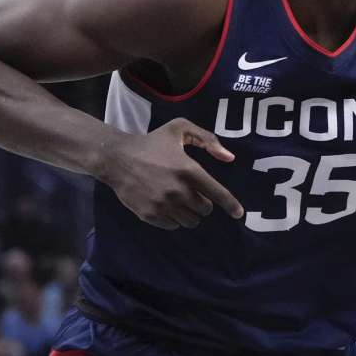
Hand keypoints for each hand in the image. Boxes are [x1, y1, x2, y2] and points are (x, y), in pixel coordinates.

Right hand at [98, 118, 244, 229]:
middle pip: (204, 210)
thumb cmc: (151, 142)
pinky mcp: (149, 215)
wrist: (116, 157)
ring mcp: (163, 205)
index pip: (218, 193)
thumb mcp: (179, 129)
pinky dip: (174, 219)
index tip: (239, 214)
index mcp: (189, 170)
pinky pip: (172, 226)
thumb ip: (207, 139)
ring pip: (190, 221)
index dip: (231, 205)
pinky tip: (167, 206)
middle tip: (192, 193)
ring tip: (179, 200)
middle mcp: (178, 191)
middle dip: (202, 203)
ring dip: (190, 213)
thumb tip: (229, 158)